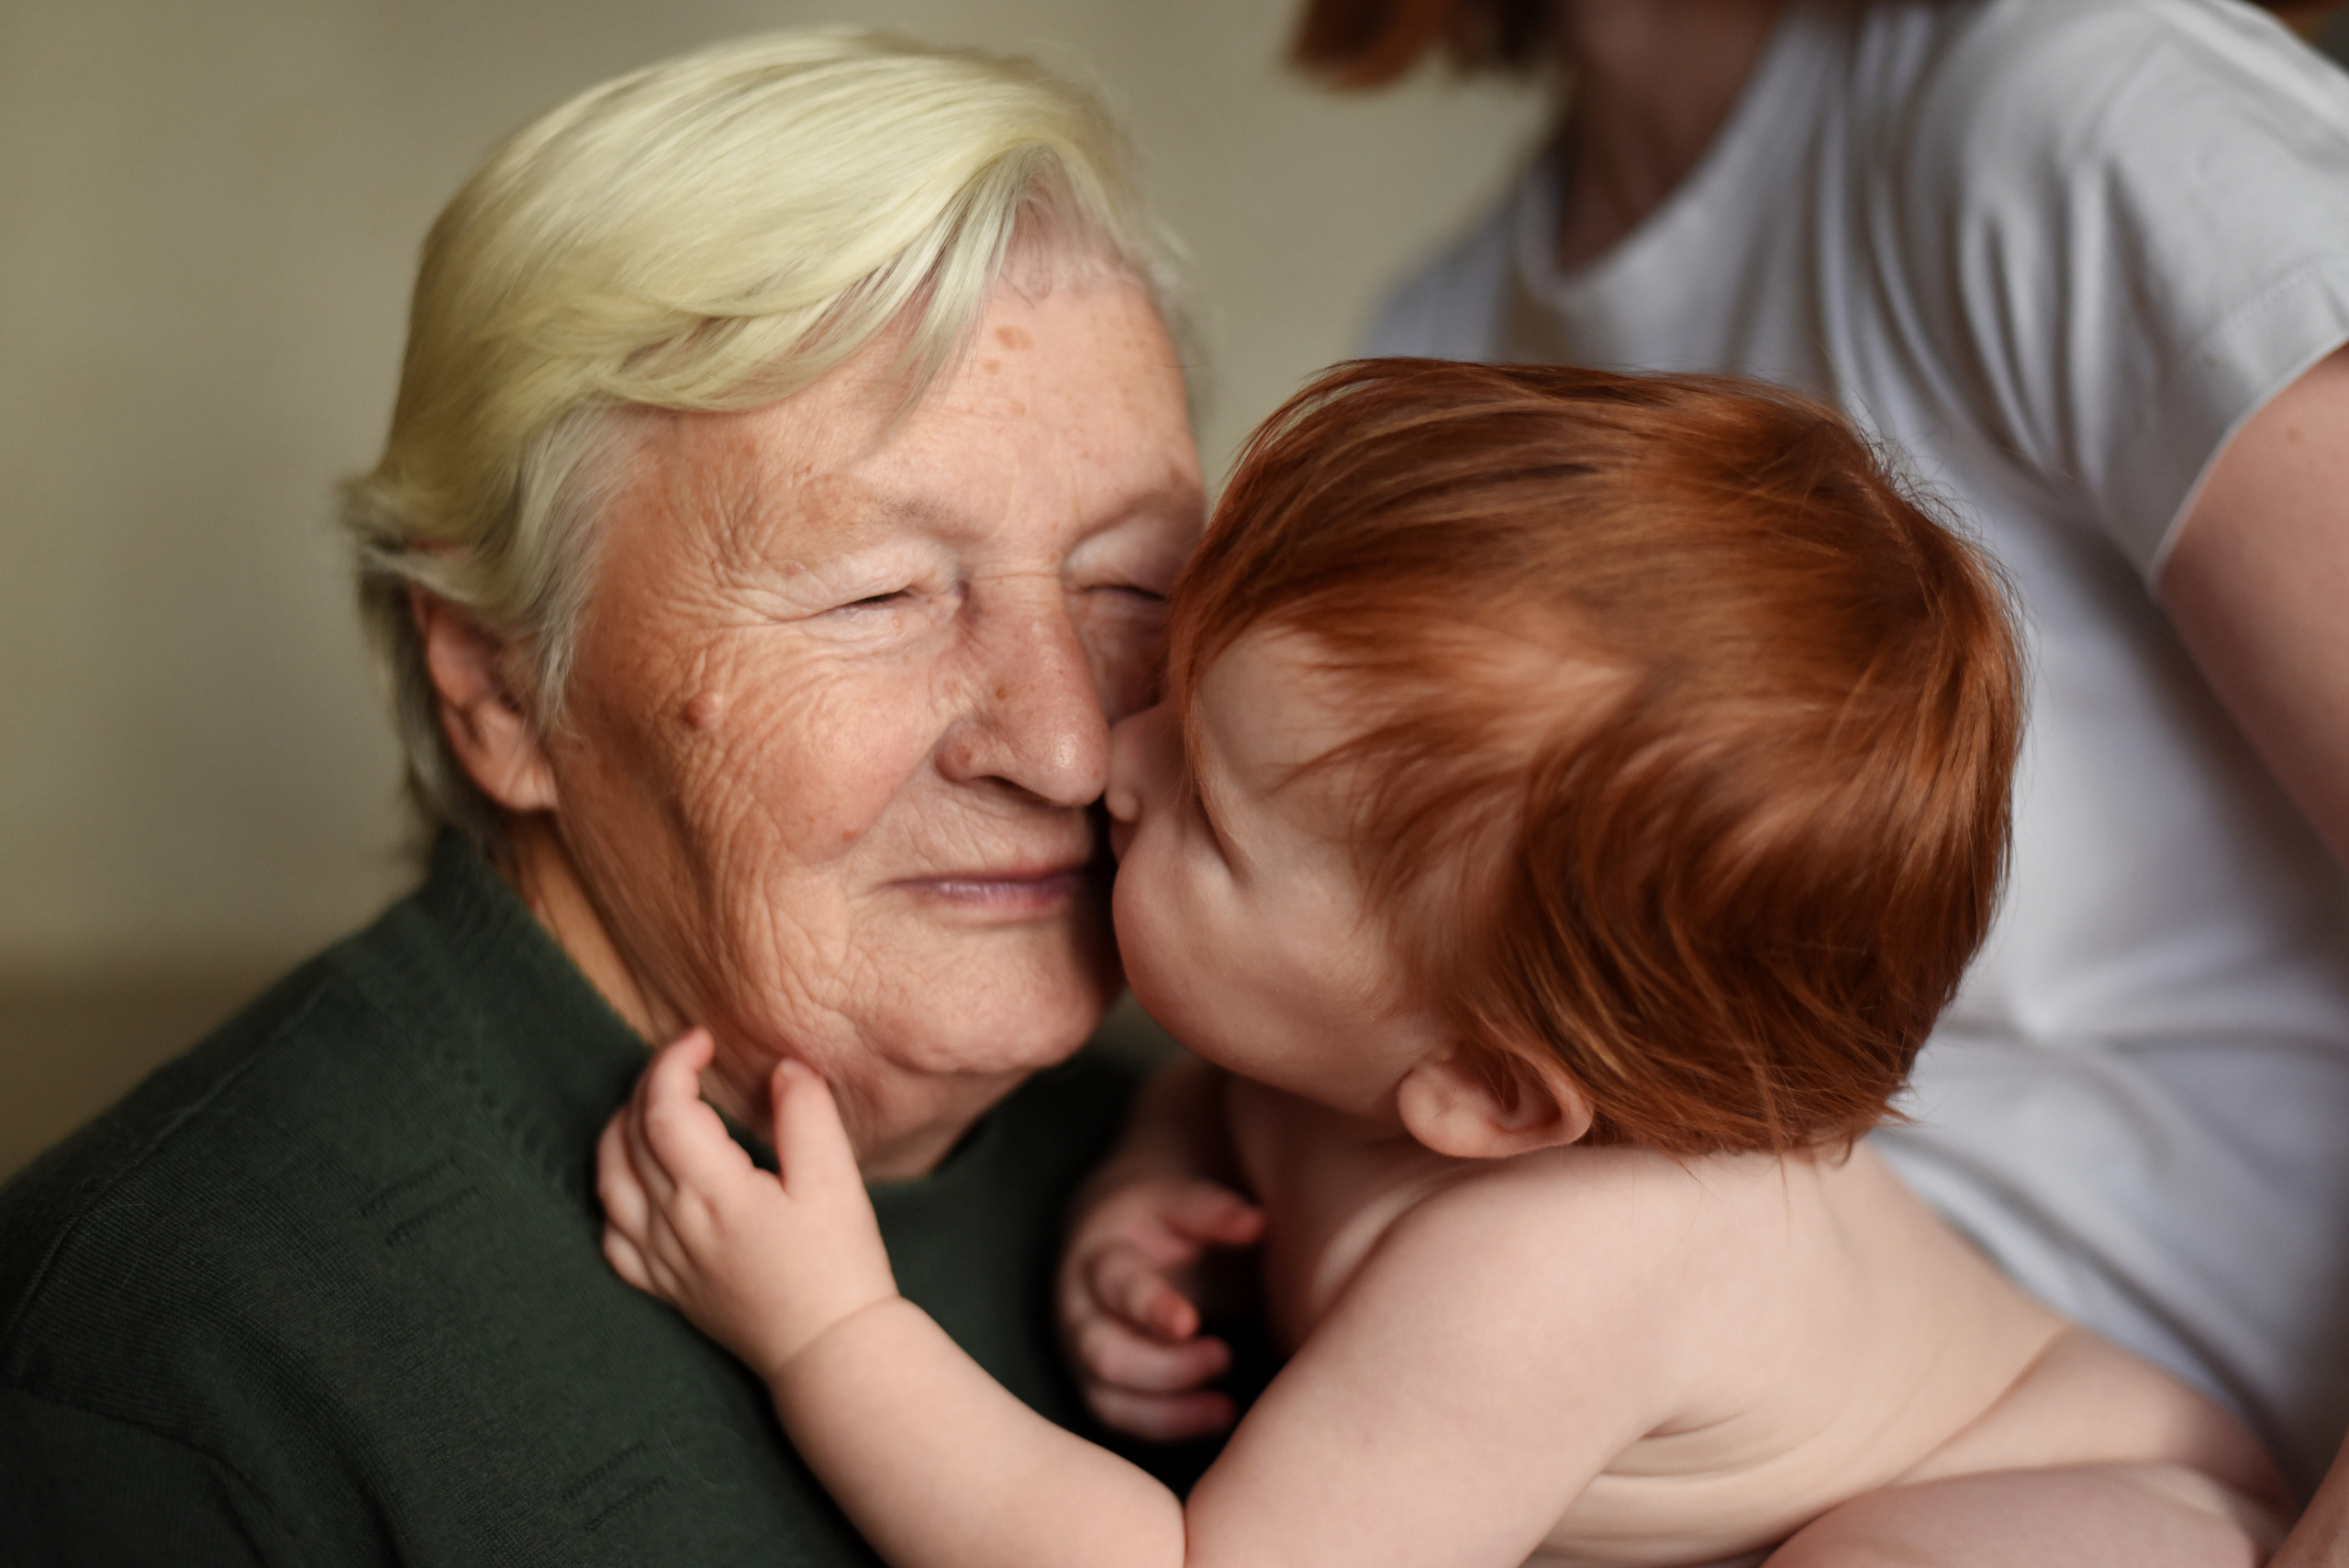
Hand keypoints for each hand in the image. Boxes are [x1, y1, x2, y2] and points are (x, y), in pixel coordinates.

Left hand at [597, 1029, 897, 1380]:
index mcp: (712, 1193)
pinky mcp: (666, 1289)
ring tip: (650, 1107)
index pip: (662, 1109)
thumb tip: (783, 1067)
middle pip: (630, 1137)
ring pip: (609, 1183)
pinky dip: (613, 1199)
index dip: (673, 1062)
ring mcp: (663, 1260)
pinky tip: (636, 1184)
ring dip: (618, 1133)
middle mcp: (674, 1225)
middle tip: (686, 1062)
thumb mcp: (837, 1180)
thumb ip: (807, 1115)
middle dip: (650, 1085)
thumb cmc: (838, 1266)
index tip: (701, 1040)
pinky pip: (613, 1239)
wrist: (830, 1350)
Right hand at [1057, 1170, 1264, 1441]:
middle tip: (1224, 1356)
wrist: (1114, 1237)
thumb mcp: (1177, 1200)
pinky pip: (1123, 1420)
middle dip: (1165, 1368)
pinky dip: (1169, 1427)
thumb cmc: (1155, 1220)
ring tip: (1227, 1407)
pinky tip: (1217, 1417)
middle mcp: (1080, 1313)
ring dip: (1169, 1411)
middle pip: (1105, 1354)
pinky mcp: (1097, 1385)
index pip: (1116, 1285)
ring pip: (1109, 1400)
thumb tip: (1257, 1222)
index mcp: (1098, 1258)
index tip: (1189, 1323)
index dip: (1150, 1306)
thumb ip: (1212, 1211)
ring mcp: (1083, 1355)